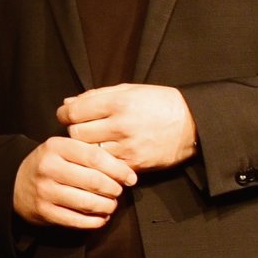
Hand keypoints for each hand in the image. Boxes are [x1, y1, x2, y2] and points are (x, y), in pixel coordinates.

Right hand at [11, 136, 134, 229]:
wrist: (16, 183)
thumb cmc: (49, 165)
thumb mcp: (63, 150)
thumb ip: (89, 154)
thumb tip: (124, 171)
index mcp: (56, 147)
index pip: (95, 157)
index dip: (118, 169)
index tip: (130, 177)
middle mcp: (49, 167)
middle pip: (94, 181)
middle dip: (114, 189)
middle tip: (118, 191)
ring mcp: (45, 191)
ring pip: (88, 203)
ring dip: (107, 206)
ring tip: (111, 204)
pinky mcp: (45, 211)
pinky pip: (77, 221)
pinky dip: (95, 221)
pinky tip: (100, 217)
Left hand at [60, 83, 196, 171]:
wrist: (193, 124)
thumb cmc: (158, 102)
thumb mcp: (128, 90)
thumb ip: (95, 96)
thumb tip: (67, 104)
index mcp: (118, 103)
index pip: (75, 112)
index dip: (64, 114)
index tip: (65, 115)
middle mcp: (120, 125)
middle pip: (77, 134)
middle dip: (74, 131)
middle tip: (81, 129)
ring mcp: (128, 148)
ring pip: (89, 153)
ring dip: (86, 149)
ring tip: (93, 143)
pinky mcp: (135, 165)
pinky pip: (107, 167)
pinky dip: (102, 163)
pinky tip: (106, 156)